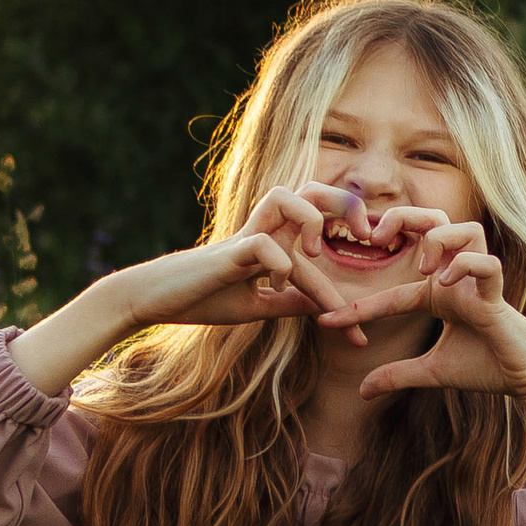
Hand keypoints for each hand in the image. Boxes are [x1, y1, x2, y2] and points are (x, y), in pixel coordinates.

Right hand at [120, 185, 433, 335]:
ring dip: (310, 220)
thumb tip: (325, 308)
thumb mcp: (258, 305)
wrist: (158, 300)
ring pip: (287, 196)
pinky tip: (279, 285)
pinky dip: (279, 264)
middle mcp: (265, 228)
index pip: (324, 241)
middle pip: (312, 189)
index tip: (361, 336)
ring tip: (315, 253)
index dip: (348, 284)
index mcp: (276, 238)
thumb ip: (292, 300)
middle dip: (346, 204)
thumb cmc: (205, 297)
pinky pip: (262, 243)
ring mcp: (246, 235)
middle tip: (367, 236)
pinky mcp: (228, 252)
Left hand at [352, 223, 525, 402]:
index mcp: (439, 294)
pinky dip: (465, 267)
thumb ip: (397, 375)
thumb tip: (361, 392)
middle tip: (377, 238)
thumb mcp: (431, 372)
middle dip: (403, 218)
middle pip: (431, 222)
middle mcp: (457, 279)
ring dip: (439, 239)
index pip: (390, 292)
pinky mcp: (498, 296)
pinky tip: (444, 285)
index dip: (356, 307)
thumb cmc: (486, 368)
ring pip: (465, 228)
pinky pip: (486, 263)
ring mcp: (478, 283)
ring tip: (423, 270)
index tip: (325, 322)